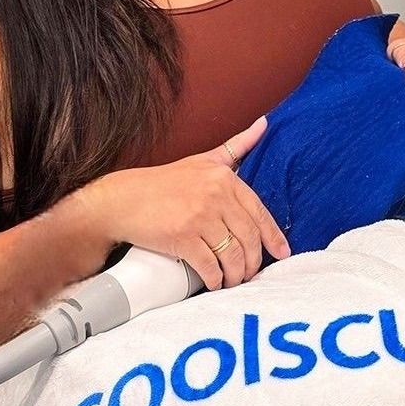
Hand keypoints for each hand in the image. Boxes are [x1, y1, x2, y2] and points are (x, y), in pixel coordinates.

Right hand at [80, 118, 289, 290]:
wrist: (123, 200)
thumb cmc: (164, 182)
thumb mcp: (203, 159)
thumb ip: (236, 147)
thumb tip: (265, 123)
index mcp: (224, 177)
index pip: (259, 212)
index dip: (273, 237)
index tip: (282, 253)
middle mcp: (216, 195)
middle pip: (248, 237)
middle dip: (253, 261)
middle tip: (250, 272)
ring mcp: (200, 217)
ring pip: (233, 254)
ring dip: (236, 274)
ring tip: (233, 280)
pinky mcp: (183, 238)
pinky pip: (210, 265)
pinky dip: (216, 279)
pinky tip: (215, 282)